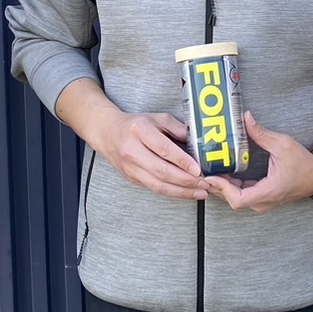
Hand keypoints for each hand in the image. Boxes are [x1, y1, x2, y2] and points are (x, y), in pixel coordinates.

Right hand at [91, 109, 205, 200]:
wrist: (108, 134)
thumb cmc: (136, 125)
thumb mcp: (157, 118)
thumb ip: (177, 128)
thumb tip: (198, 142)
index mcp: (140, 131)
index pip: (163, 149)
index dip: (182, 161)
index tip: (197, 169)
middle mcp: (132, 151)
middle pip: (161, 171)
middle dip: (186, 181)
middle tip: (204, 183)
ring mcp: (130, 168)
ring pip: (158, 185)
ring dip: (181, 191)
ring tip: (199, 192)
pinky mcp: (132, 179)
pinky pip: (154, 189)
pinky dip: (172, 193)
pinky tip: (186, 192)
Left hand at [202, 113, 312, 212]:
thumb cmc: (303, 163)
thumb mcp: (283, 144)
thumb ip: (262, 134)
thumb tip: (245, 118)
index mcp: (269, 191)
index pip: (238, 199)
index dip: (222, 189)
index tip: (211, 174)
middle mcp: (263, 202)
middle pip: (231, 199)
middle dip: (216, 185)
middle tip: (203, 168)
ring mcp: (261, 202)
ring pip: (234, 198)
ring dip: (221, 185)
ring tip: (209, 168)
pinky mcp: (260, 198)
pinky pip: (240, 195)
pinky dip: (229, 185)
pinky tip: (222, 171)